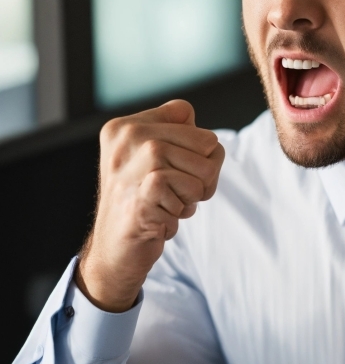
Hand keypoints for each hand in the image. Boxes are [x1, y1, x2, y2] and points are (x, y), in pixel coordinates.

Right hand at [77, 100, 223, 311]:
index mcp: (125, 126)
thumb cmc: (144, 204)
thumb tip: (210, 143)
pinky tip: (160, 218)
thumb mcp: (155, 160)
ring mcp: (132, 168)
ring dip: (192, 197)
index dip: (193, 145)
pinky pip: (191, 191)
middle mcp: (126, 139)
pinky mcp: (142, 196)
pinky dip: (181, 211)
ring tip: (164, 206)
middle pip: (206, 141)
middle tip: (173, 194)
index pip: (185, 112)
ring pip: (204, 170)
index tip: (172, 168)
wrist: (114, 252)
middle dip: (203, 175)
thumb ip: (179, 137)